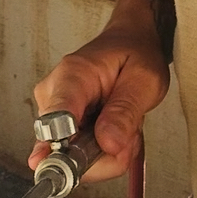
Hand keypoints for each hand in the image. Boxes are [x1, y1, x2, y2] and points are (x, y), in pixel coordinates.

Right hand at [29, 21, 169, 183]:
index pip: (56, 124)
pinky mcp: (56, 123)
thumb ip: (125, 113)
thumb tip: (108, 145)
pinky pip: (75, 154)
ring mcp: (51, 110)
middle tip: (130, 134)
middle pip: (65, 150)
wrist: (128, 40)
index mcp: (72, 76)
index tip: (101, 155)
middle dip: (105, 154)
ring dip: (106, 153)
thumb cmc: (135, 54)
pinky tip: (114, 132)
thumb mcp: (145, 80)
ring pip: (73, 157)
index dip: (74, 151)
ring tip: (124, 127)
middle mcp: (52, 93)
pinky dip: (100, 151)